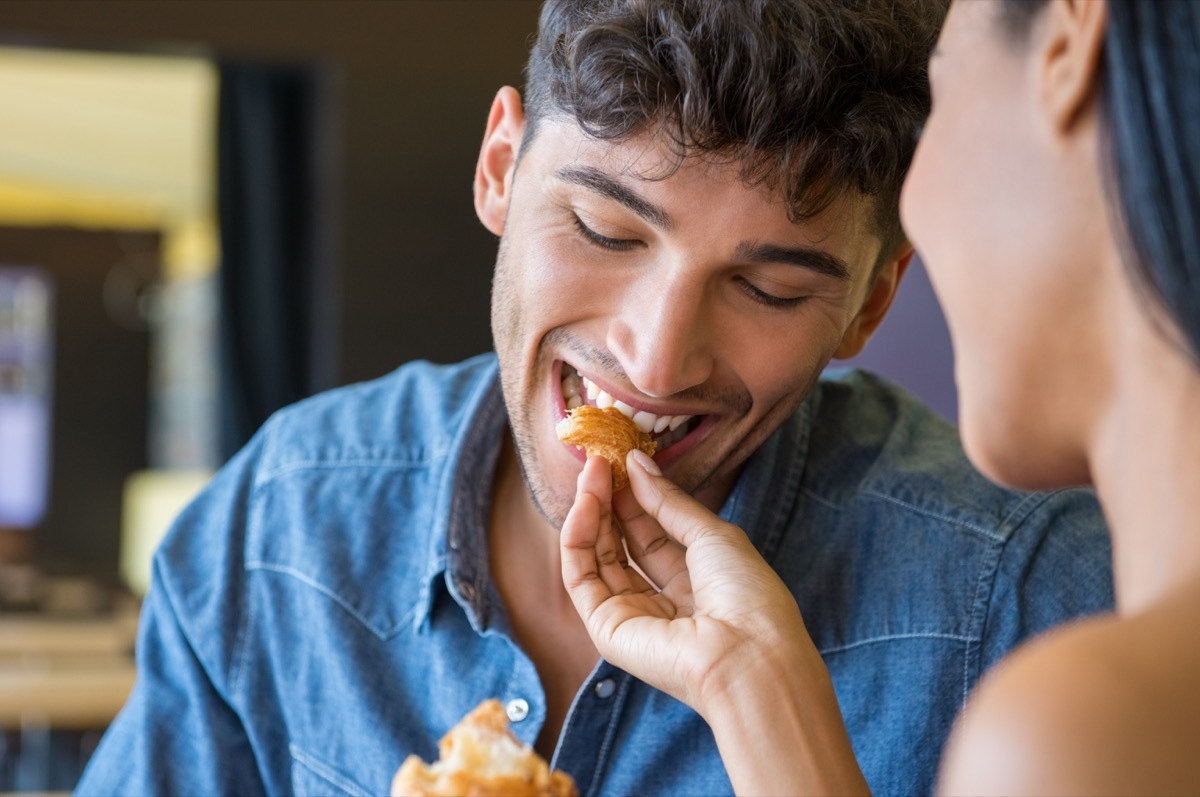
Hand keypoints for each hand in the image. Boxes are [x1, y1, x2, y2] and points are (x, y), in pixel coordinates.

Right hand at [559, 450, 869, 795]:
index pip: (651, 534)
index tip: (621, 458)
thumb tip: (636, 463)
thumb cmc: (747, 596)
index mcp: (695, 583)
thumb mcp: (712, 534)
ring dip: (591, 512)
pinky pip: (582, 578)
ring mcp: (632, 617)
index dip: (634, 496)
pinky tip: (587, 505)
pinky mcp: (607, 630)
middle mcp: (662, 602)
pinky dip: (577, 540)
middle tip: (599, 460)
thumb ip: (668, 501)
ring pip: (597, 558)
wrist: (749, 656)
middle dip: (609, 500)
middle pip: (622, 544)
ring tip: (592, 473)